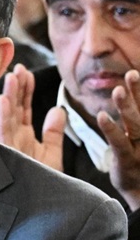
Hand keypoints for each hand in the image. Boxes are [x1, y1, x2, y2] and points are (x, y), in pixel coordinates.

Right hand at [0, 64, 64, 172]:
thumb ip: (54, 132)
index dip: (24, 90)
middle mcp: (12, 138)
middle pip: (14, 108)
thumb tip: (57, 110)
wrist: (39, 205)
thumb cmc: (41, 181)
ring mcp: (8, 144)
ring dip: (9, 96)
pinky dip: (3, 115)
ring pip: (7, 115)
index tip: (25, 72)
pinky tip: (4, 100)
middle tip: (16, 68)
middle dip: (15, 88)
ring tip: (11, 77)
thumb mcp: (52, 154)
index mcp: (22, 136)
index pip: (22, 108)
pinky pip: (3, 131)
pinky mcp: (6, 152)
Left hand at [97, 72, 139, 211]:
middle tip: (131, 74)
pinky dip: (112, 129)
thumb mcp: (137, 142)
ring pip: (135, 125)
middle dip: (138, 92)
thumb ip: (134, 121)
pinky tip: (102, 116)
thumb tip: (127, 103)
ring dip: (127, 107)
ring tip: (118, 90)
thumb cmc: (138, 167)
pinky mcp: (128, 162)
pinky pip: (119, 143)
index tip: (134, 73)